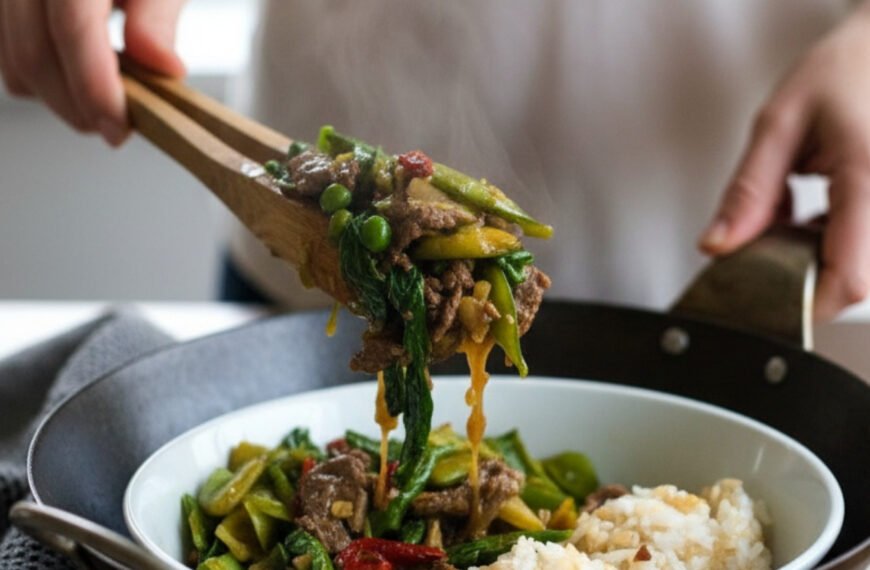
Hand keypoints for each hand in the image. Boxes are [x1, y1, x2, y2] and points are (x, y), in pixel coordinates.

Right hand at [0, 0, 185, 145]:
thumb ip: (158, 18)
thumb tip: (163, 67)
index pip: (72, 26)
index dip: (95, 87)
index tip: (120, 127)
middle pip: (34, 52)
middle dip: (77, 105)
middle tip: (117, 126)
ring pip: (13, 61)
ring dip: (59, 97)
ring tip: (106, 98)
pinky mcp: (1, 7)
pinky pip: (6, 53)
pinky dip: (41, 77)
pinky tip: (78, 75)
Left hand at [700, 3, 869, 318]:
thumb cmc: (846, 70)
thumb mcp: (779, 124)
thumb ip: (748, 191)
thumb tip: (718, 246)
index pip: (849, 279)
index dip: (803, 302)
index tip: (759, 295)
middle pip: (855, 281)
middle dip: (801, 276)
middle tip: (767, 241)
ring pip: (861, 270)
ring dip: (816, 259)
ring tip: (793, 216)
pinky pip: (865, 252)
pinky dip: (831, 244)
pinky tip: (814, 215)